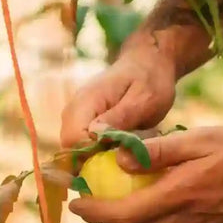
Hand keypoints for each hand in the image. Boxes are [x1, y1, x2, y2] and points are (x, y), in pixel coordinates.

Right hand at [60, 47, 178, 147]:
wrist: (149, 62)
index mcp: (86, 101)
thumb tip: (94, 136)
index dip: (93, 155)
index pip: (73, 140)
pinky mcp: (82, 123)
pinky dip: (100, 153)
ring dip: (98, 157)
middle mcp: (73, 110)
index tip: (119, 155)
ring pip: (76, 152)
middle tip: (125, 154)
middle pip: (70, 150)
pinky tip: (120, 147)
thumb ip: (120, 118)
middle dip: (95, 160)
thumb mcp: (145, 99)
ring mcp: (76, 117)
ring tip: (125, 148)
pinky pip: (83, 147)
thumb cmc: (151, 79)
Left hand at [68, 125, 222, 222]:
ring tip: (137, 190)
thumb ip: (160, 150)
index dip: (92, 211)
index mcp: (178, 197)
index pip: (120, 215)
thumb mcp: (203, 137)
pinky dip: (160, 221)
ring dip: (134, 222)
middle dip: (107, 222)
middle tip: (101, 197)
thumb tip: (118, 157)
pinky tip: (172, 195)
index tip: (76, 199)